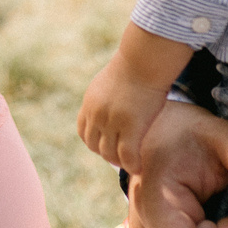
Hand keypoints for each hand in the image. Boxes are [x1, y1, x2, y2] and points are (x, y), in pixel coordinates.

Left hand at [78, 51, 170, 168]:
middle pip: (94, 146)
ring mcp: (111, 122)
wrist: (143, 61)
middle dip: (107, 154)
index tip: (107, 145)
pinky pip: (127, 156)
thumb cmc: (134, 67)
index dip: (94, 142)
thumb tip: (111, 104)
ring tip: (132, 163)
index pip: (83, 132)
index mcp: (90, 103)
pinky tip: (139, 167)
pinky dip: (132, 165)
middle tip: (122, 157)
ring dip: (119, 162)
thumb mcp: (108, 82)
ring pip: (109, 154)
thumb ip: (104, 97)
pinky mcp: (130, 127)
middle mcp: (96, 114)